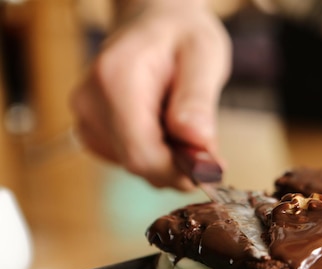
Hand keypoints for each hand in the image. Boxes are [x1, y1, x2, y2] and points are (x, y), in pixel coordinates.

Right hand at [71, 0, 231, 188]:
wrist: (154, 22)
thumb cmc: (181, 34)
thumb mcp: (203, 55)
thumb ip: (198, 99)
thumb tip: (197, 141)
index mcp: (116, 80)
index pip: (141, 153)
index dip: (179, 171)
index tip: (212, 169)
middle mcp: (91, 102)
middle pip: (138, 163)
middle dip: (180, 166)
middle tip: (210, 150)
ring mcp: (87, 118)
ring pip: (136, 165)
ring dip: (170, 159)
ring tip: (185, 124)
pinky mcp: (92, 131)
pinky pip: (130, 160)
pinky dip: (157, 154)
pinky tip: (167, 128)